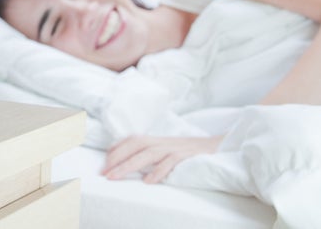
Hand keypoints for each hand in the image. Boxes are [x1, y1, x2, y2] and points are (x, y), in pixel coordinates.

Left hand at [102, 135, 222, 183]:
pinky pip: (170, 161)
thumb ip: (147, 154)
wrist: (217, 146)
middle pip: (135, 145)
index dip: (115, 151)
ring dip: (130, 165)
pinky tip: (148, 181)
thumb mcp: (165, 150)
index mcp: (155, 139)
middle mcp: (162, 141)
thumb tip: (125, 161)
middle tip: (104, 174)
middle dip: (117, 159)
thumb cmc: (187, 152)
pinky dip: (158, 171)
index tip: (103, 165)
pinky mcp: (186, 155)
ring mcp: (174, 147)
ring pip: (148, 153)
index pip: (131, 140)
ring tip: (116, 177)